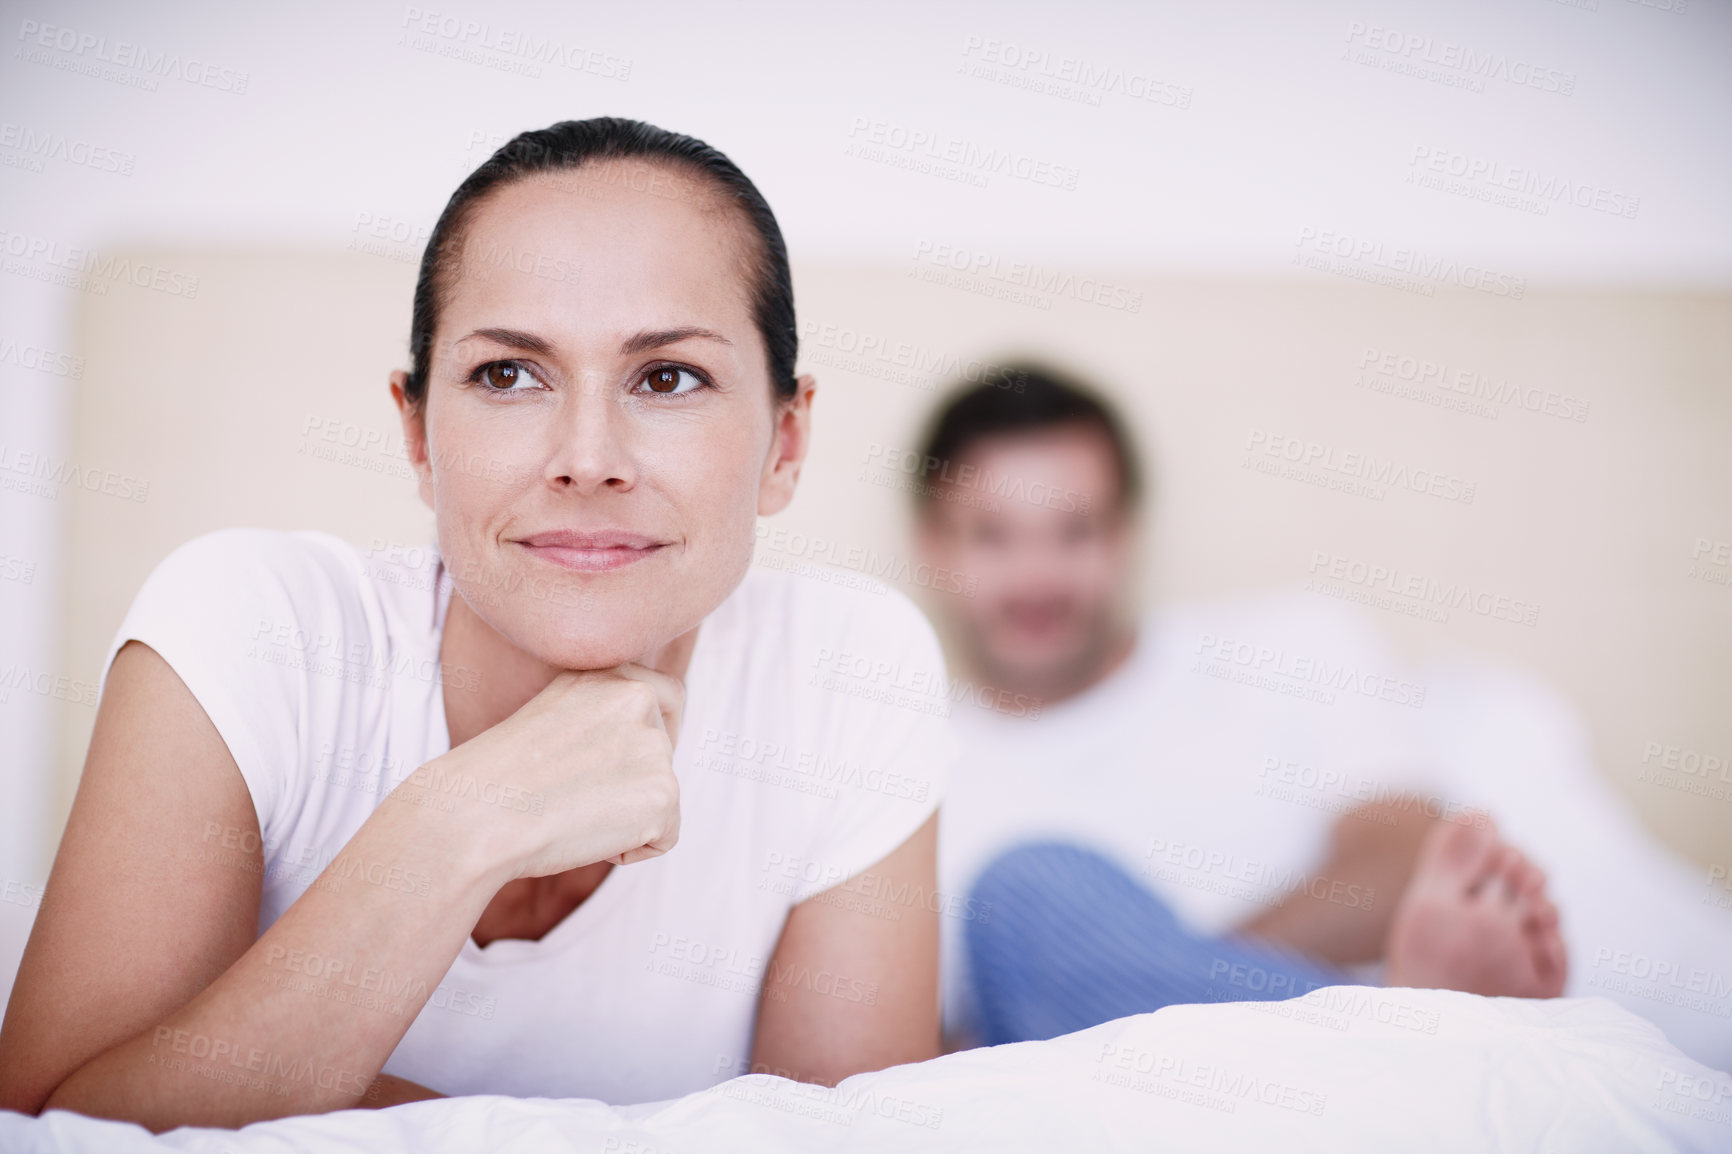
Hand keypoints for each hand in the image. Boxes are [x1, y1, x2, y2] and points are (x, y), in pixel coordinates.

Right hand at [394, 664, 683, 881]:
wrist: (474, 814)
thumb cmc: (498, 780)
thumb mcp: (554, 719)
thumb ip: (602, 718)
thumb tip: (635, 751)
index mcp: (608, 673)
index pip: (669, 698)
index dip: (649, 737)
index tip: (613, 763)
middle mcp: (638, 698)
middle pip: (667, 753)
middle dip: (634, 782)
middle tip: (576, 795)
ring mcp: (654, 745)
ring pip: (661, 798)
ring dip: (625, 817)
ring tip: (571, 813)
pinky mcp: (662, 794)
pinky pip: (664, 838)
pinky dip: (631, 850)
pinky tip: (585, 836)